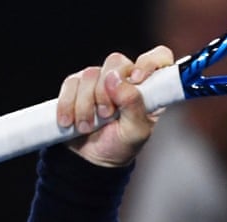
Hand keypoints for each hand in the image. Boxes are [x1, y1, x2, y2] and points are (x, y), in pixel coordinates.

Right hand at [56, 46, 176, 166]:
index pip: (158, 57)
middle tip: (106, 115)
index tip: (137, 79)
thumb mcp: (136, 132)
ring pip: (90, 74)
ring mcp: (100, 79)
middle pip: (116, 62)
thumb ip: (133, 105)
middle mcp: (125, 78)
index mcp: (148, 88)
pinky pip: (70, 84)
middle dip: (106, 92)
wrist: (92, 159)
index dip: (149, 62)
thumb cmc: (121, 145)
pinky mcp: (77, 84)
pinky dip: (68, 105)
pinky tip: (69, 122)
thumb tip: (116, 80)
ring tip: (88, 126)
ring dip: (86, 105)